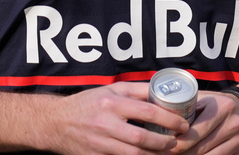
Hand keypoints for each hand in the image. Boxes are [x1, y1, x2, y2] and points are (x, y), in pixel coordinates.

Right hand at [42, 81, 189, 154]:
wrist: (56, 122)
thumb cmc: (87, 103)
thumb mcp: (111, 90)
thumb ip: (136, 90)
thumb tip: (163, 90)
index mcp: (112, 103)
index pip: (148, 112)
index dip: (170, 120)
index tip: (183, 124)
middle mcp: (106, 124)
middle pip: (142, 139)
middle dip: (164, 143)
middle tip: (177, 142)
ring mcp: (100, 144)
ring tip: (166, 152)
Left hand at [172, 91, 238, 154]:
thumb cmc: (217, 104)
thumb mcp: (204, 99)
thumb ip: (187, 108)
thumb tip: (161, 120)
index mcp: (222, 107)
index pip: (197, 131)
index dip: (179, 143)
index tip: (166, 147)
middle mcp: (234, 123)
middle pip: (202, 148)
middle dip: (183, 154)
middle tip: (167, 154)